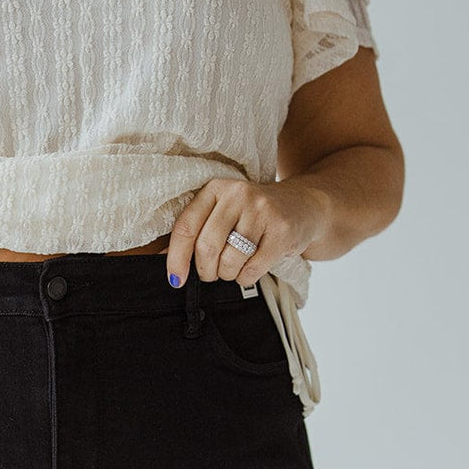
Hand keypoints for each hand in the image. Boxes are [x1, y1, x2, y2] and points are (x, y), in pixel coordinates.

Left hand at [163, 177, 326, 287]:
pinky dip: (246, 277)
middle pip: (207, 248)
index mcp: (215, 189)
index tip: (175, 280)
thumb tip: (164, 262)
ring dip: (228, 274)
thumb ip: (196, 232)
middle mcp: (238, 194)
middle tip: (211, 273)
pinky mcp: (281, 230)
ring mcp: (262, 211)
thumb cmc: (253, 215)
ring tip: (235, 266)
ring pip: (229, 261)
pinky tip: (252, 266)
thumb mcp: (222, 213)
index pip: (186, 227)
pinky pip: (251, 270)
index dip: (176, 258)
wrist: (304, 205)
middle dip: (206, 271)